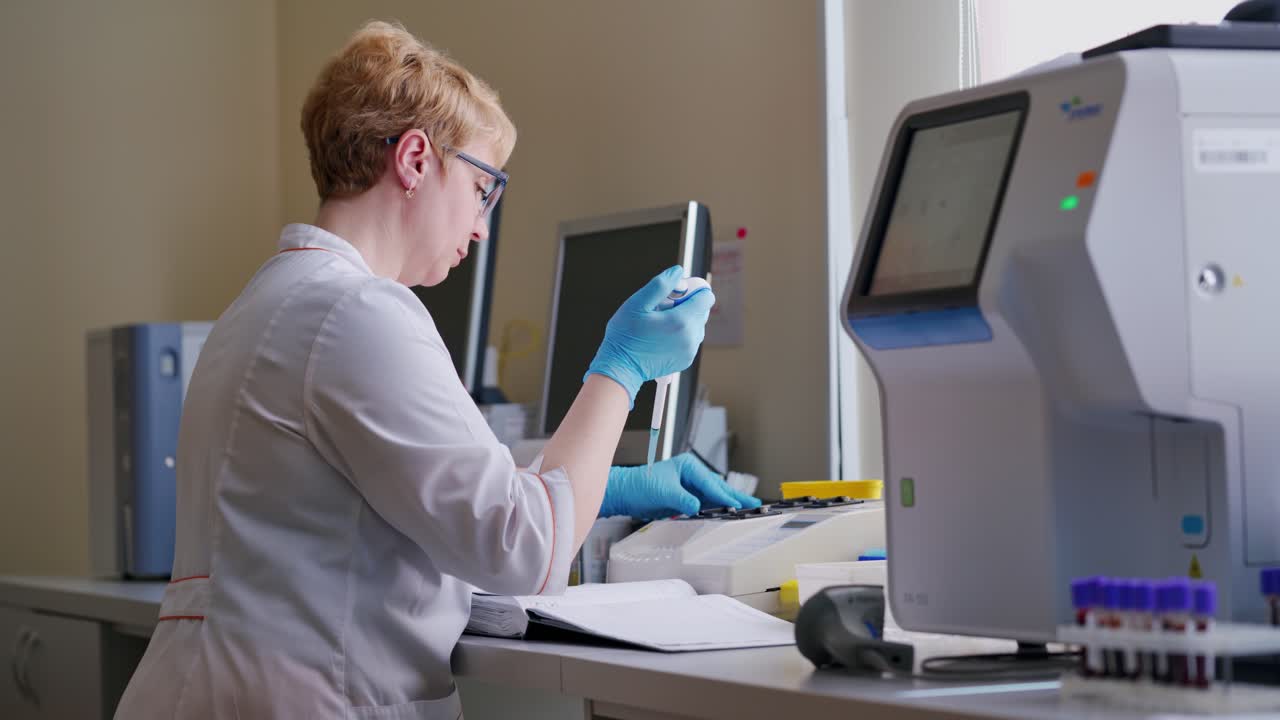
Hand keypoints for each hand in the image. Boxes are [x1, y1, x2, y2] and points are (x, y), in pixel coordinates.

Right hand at [584, 266, 714, 406]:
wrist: (621, 367)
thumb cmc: (625, 336)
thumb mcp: (637, 303)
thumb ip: (660, 284)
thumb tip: (677, 272)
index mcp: (681, 321)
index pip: (706, 297)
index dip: (691, 290)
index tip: (674, 294)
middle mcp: (690, 337)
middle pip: (701, 310)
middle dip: (685, 305)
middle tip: (661, 310)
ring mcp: (689, 350)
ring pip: (696, 324)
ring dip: (683, 319)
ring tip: (659, 324)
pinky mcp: (686, 360)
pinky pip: (691, 339)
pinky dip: (680, 334)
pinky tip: (661, 336)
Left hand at [598, 453, 762, 519]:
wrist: (625, 493)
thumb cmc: (639, 485)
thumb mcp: (663, 491)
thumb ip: (682, 499)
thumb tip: (696, 507)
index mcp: (688, 466)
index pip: (710, 483)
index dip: (724, 496)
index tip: (735, 506)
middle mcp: (691, 475)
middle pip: (718, 487)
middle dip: (735, 497)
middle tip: (753, 504)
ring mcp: (690, 486)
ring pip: (714, 495)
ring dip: (729, 502)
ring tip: (746, 508)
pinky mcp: (686, 498)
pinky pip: (706, 503)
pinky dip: (717, 508)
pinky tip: (727, 513)